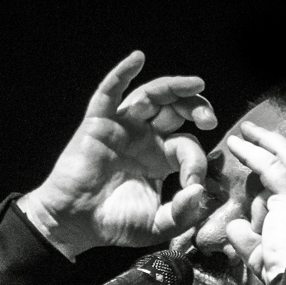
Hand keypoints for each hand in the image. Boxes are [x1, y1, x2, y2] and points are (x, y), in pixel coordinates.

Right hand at [22, 51, 217, 254]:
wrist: (75, 225)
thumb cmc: (114, 225)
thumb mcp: (158, 225)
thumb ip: (182, 213)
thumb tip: (200, 192)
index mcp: (160, 159)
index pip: (187, 147)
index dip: (196, 162)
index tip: (193, 184)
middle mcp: (144, 138)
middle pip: (175, 109)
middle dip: (196, 109)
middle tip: (210, 121)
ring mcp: (122, 127)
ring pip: (150, 96)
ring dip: (174, 87)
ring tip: (196, 85)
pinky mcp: (99, 123)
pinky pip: (109, 93)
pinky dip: (121, 73)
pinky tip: (137, 59)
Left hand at [224, 121, 285, 284]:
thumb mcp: (265, 253)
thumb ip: (250, 237)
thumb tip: (236, 227)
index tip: (268, 151)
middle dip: (276, 141)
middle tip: (255, 131)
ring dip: (263, 140)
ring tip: (243, 132)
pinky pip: (271, 166)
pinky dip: (252, 153)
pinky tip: (237, 146)